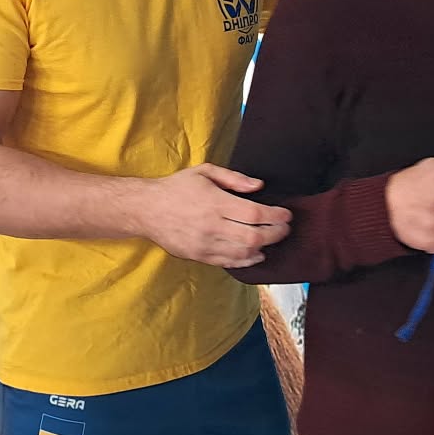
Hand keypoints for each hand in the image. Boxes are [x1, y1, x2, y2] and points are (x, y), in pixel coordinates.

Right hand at [135, 164, 291, 268]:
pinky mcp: (199, 256)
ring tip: (273, 239)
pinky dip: (247, 260)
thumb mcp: (205, 171)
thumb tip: (259, 186)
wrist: (146, 209)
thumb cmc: (177, 187)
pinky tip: (257, 254)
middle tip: (285, 228)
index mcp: (214, 203)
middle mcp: (211, 226)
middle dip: (276, 233)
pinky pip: (229, 263)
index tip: (287, 214)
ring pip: (244, 253)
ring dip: (264, 248)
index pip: (255, 214)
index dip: (276, 216)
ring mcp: (205, 244)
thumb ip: (234, 178)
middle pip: (254, 237)